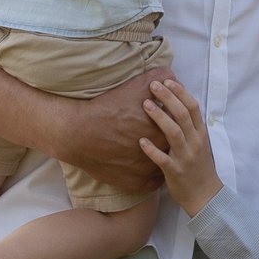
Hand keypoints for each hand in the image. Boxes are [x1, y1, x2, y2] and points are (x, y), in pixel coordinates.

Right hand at [52, 68, 172, 192]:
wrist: (79, 133)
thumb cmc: (107, 108)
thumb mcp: (134, 86)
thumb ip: (159, 78)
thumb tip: (173, 75)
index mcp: (163, 130)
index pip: (178, 126)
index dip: (173, 121)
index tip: (167, 117)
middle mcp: (159, 153)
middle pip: (173, 147)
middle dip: (170, 140)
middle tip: (161, 133)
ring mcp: (148, 171)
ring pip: (165, 166)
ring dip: (163, 159)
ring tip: (158, 150)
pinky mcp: (135, 183)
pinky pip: (153, 182)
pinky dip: (152, 174)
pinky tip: (149, 165)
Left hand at [136, 78, 222, 216]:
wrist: (205, 195)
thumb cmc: (199, 167)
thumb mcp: (200, 143)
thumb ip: (190, 127)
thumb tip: (175, 105)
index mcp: (201, 134)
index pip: (193, 107)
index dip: (180, 92)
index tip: (168, 80)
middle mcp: (195, 142)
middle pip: (182, 115)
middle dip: (168, 98)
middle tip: (153, 86)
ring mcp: (186, 157)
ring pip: (174, 132)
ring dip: (159, 117)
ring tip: (146, 104)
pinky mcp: (175, 171)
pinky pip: (163, 159)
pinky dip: (152, 150)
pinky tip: (141, 142)